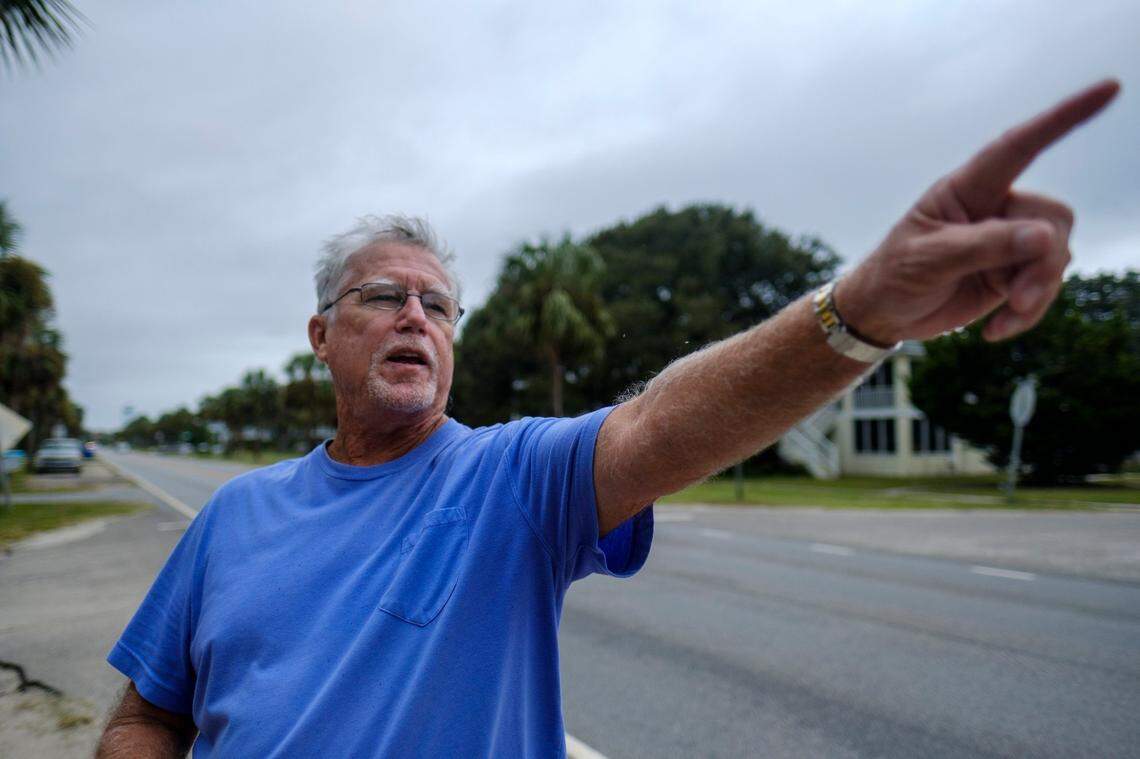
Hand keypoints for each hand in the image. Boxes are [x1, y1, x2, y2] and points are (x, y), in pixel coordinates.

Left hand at [837, 79, 1119, 343]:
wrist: (883, 312)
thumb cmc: (895, 275)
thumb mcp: (930, 260)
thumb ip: (986, 246)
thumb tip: (1046, 238)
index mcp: (967, 189)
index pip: (1020, 145)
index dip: (1065, 118)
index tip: (1110, 88)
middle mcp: (995, 208)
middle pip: (1052, 219)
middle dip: (1044, 261)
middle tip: (1018, 298)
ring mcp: (1007, 241)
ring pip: (1056, 255)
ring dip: (1038, 292)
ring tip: (1003, 319)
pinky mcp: (1013, 273)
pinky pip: (1045, 287)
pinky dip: (1028, 312)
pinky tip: (995, 330)